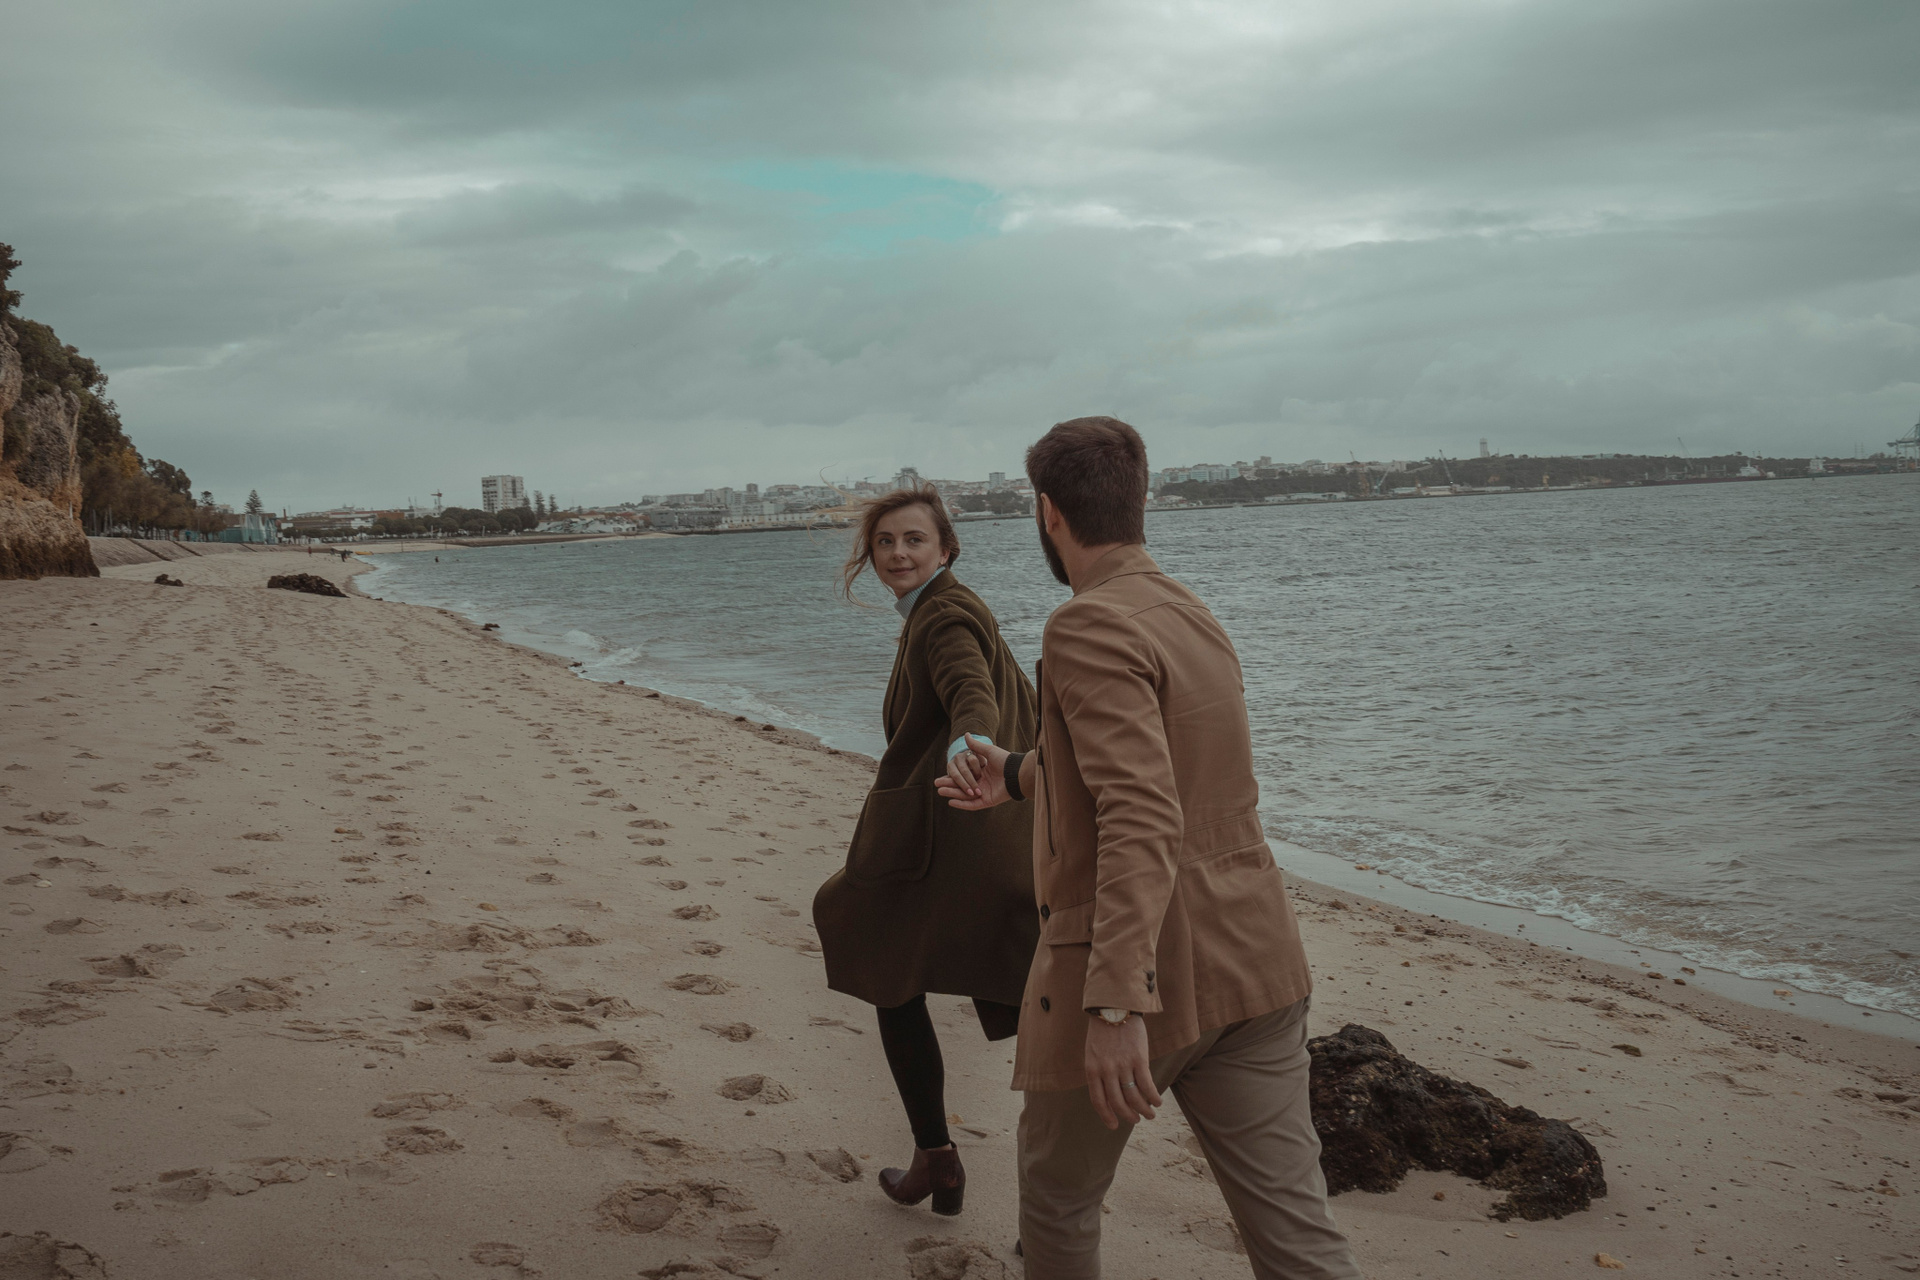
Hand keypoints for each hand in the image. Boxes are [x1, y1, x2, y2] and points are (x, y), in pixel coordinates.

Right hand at [935, 734, 1008, 809]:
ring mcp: (984, 793)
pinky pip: (972, 805)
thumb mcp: (988, 751)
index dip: (952, 776)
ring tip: (940, 791)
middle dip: (949, 785)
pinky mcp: (987, 801)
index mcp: (982, 773)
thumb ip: (976, 746)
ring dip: (952, 793)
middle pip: (961, 786)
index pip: (963, 776)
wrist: (1016, 772)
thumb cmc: (1005, 761)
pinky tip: (951, 802)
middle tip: (936, 784)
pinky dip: (962, 804)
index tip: (941, 775)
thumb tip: (966, 734)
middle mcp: (982, 784)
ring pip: (965, 795)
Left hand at [1084, 1014, 1161, 1129]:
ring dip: (1144, 1110)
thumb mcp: (1092, 1053)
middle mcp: (1106, 1071)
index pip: (1098, 1101)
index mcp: (1092, 1070)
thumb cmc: (1103, 1031)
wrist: (1114, 1007)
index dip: (1107, 1116)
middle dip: (1129, 1116)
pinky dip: (1153, 1097)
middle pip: (1118, 1103)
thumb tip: (1110, 1095)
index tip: (1114, 1126)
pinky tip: (1158, 1101)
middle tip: (1137, 1120)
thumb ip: (1098, 1072)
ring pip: (1135, 1097)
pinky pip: (1147, 1085)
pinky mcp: (1139, 1059)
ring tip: (1150, 1114)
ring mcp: (1123, 1065)